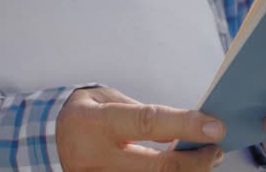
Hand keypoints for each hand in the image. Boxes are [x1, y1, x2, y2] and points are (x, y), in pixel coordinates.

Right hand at [57, 87, 225, 170]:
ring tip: (205, 160)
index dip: (186, 125)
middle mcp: (94, 159)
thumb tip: (183, 132)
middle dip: (196, 161)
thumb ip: (145, 115)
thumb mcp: (109, 100)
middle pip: (158, 168)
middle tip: (216, 149)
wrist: (48, 139)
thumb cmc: (87, 113)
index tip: (216, 127)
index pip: (148, 123)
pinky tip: (181, 169)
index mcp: (96, 123)